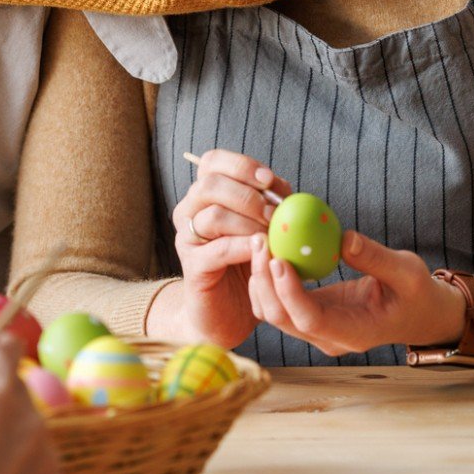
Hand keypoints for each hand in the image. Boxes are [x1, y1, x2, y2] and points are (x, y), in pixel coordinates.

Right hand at [150, 149, 287, 350]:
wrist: (228, 311)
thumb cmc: (247, 262)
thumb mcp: (261, 226)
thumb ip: (269, 204)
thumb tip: (285, 189)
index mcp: (204, 194)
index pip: (212, 161)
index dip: (241, 165)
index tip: (269, 180)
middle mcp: (189, 211)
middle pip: (211, 184)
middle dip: (248, 195)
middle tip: (274, 212)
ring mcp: (187, 239)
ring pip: (213, 215)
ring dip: (249, 221)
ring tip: (272, 235)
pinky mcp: (192, 267)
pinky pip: (218, 249)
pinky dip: (244, 246)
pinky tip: (262, 250)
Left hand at [245, 230, 464, 356]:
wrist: (416, 313)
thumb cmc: (416, 293)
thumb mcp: (408, 272)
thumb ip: (376, 258)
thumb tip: (343, 238)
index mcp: (356, 333)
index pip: (312, 320)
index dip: (290, 293)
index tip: (278, 259)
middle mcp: (330, 338)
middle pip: (283, 318)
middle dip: (265, 281)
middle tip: (260, 240)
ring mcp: (317, 331)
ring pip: (274, 313)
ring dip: (261, 280)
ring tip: (260, 241)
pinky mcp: (310, 316)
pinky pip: (279, 303)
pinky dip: (268, 280)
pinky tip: (269, 250)